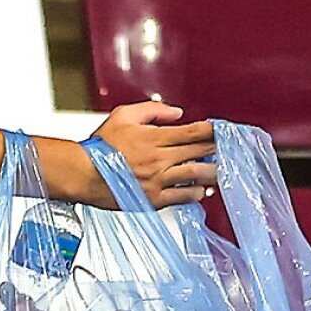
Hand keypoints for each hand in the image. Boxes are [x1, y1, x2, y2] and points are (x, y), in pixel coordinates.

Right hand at [92, 102, 216, 207]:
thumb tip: (177, 113)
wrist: (82, 174)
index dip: (212, 131)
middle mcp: (160, 159)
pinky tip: (201, 189)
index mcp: (154, 138)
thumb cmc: (99, 147)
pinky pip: (184, 197)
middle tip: (227, 148)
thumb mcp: (123, 115)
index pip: (194, 132)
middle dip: (217, 149)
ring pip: (198, 175)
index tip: (221, 130)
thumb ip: (152, 110)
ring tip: (221, 169)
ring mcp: (159, 181)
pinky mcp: (155, 200)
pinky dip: (197, 193)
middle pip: (200, 152)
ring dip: (213, 171)